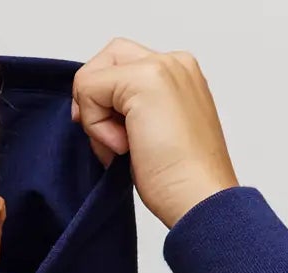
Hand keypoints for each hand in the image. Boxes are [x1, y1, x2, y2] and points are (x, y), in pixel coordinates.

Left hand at [71, 40, 239, 230]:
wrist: (199, 199)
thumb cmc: (180, 180)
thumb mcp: (149, 134)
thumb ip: (127, 111)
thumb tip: (87, 108)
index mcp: (179, 75)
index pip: (121, 66)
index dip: (104, 102)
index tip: (114, 139)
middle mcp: (173, 62)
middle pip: (106, 59)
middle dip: (93, 100)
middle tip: (106, 140)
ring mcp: (162, 66)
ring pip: (94, 74)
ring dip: (95, 118)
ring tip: (124, 149)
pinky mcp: (144, 80)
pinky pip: (89, 89)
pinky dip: (95, 125)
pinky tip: (123, 148)